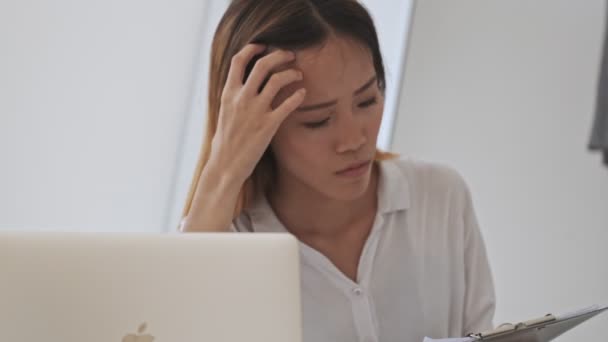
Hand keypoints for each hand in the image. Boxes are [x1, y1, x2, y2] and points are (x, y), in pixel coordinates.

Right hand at [208, 44, 305, 182]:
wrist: (225, 165)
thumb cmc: (225, 142)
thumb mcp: (224, 113)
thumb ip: (233, 97)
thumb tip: (240, 86)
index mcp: (228, 94)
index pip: (239, 61)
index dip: (253, 49)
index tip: (264, 45)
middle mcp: (241, 98)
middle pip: (262, 64)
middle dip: (279, 55)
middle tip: (290, 55)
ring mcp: (255, 111)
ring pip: (277, 80)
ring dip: (291, 73)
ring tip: (299, 75)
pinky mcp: (268, 126)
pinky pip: (288, 104)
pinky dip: (298, 96)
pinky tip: (303, 94)